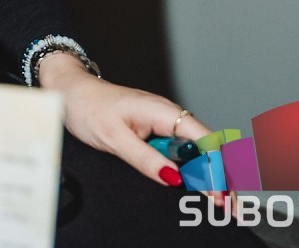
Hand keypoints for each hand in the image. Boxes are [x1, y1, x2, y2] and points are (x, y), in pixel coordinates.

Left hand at [37, 52, 209, 187]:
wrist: (71, 90)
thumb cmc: (88, 107)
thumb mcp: (113, 137)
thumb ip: (144, 159)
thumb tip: (173, 179)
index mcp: (165, 112)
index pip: (205, 142)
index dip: (217, 170)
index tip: (221, 195)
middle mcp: (171, 116)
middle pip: (207, 149)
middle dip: (220, 177)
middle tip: (227, 208)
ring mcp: (165, 123)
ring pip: (197, 151)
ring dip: (208, 175)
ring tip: (218, 201)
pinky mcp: (157, 130)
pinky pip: (181, 151)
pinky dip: (191, 169)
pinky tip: (196, 185)